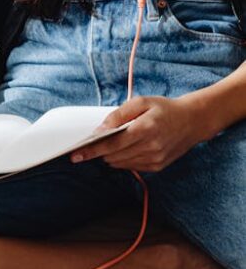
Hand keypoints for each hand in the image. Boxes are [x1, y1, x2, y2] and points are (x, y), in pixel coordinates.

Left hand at [69, 95, 203, 172]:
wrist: (193, 121)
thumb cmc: (165, 109)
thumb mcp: (141, 102)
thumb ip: (118, 115)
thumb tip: (99, 130)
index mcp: (145, 128)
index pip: (111, 144)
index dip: (91, 150)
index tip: (75, 155)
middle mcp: (151, 147)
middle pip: (113, 156)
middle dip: (99, 152)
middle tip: (90, 145)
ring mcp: (155, 159)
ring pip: (120, 163)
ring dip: (110, 156)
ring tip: (112, 143)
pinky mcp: (157, 166)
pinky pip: (131, 167)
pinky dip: (123, 159)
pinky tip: (127, 149)